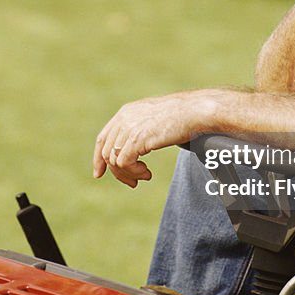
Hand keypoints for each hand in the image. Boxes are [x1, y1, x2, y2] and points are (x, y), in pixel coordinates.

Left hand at [93, 90, 215, 187]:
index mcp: (126, 112)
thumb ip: (141, 130)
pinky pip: (123, 163)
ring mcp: (129, 128)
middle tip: (134, 183)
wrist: (195, 111)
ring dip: (129, 174)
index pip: (103, 138)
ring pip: (114, 160)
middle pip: (107, 152)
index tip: (99, 173)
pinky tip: (147, 174)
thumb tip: (134, 149)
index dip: (99, 158)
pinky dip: (133, 172)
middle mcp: (124, 119)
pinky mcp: (137, 139)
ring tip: (146, 176)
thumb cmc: (183, 117)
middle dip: (118, 172)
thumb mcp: (155, 120)